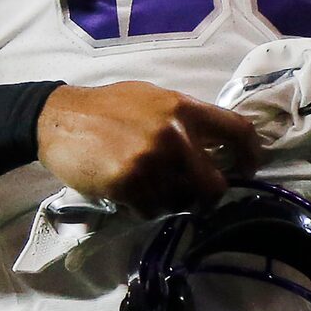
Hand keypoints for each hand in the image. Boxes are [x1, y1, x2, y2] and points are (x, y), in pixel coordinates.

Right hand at [37, 82, 259, 212]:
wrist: (58, 118)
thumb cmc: (106, 108)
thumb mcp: (152, 99)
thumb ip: (184, 119)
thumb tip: (215, 144)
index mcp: (183, 109)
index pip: (238, 130)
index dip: (251, 154)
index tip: (248, 168)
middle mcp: (174, 135)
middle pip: (215, 185)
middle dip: (208, 196)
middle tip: (194, 195)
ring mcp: (152, 162)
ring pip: (181, 203)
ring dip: (169, 202)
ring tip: (149, 187)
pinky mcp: (129, 184)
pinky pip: (152, 211)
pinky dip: (144, 208)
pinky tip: (129, 192)